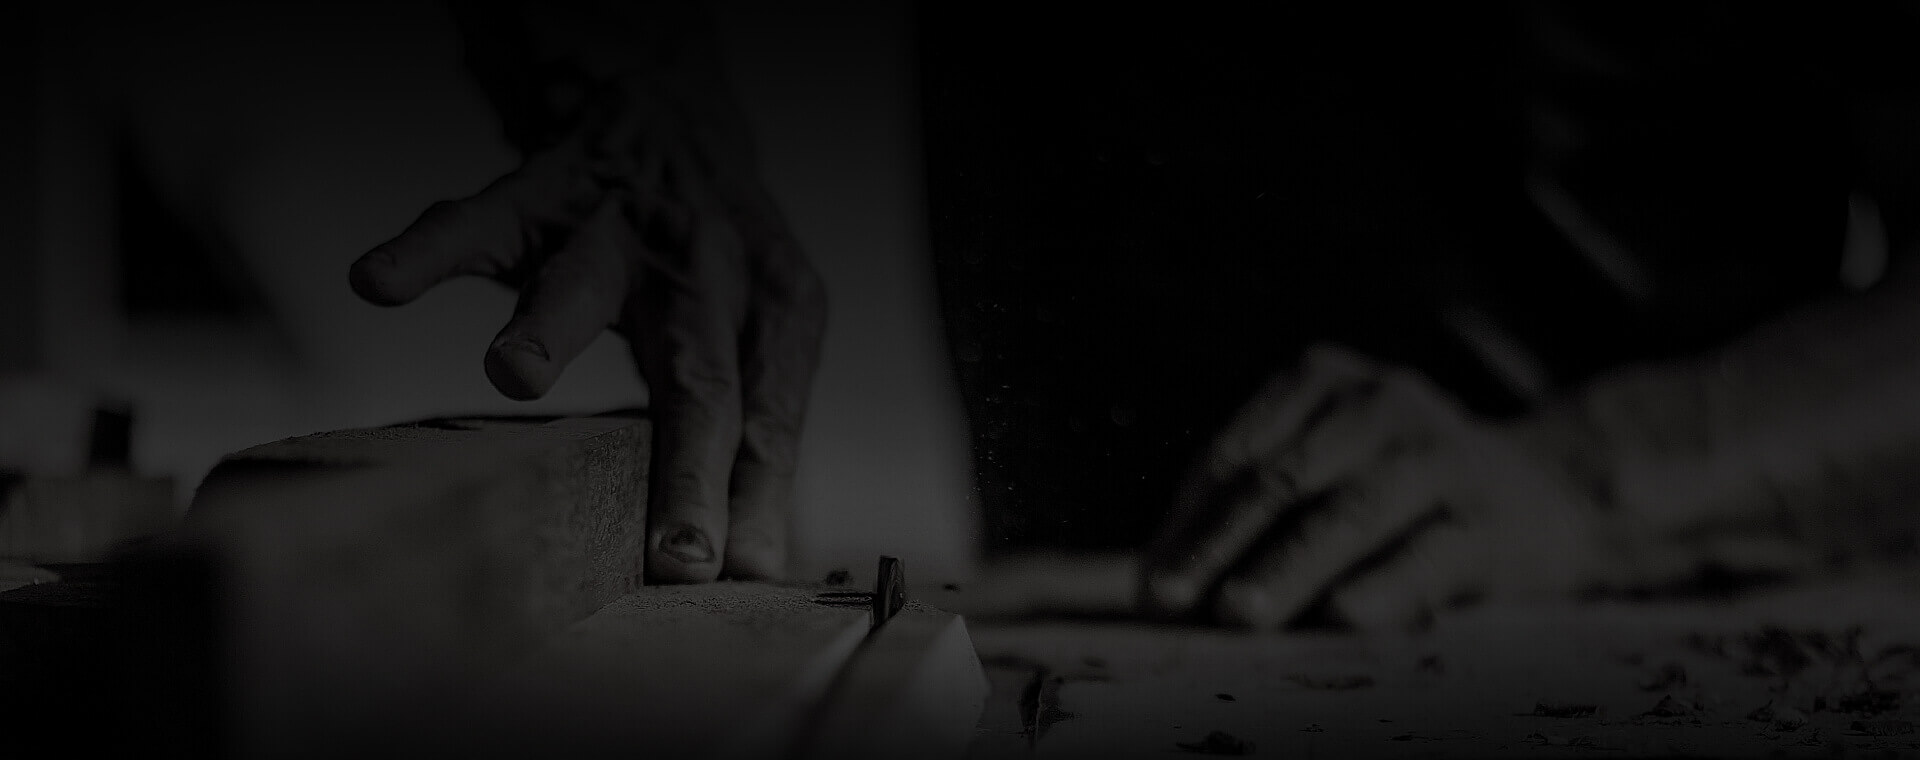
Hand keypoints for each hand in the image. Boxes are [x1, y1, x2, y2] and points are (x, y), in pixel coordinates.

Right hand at [347, 85, 825, 584]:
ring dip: (548, 329)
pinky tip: (376, 281)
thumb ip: (751, 434)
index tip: (739, 574)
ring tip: (510, 375)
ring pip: (585, 281)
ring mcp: (622, 225)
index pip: (766, 418)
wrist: (671, 108)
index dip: (756, 494)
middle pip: (701, 375)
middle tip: (680, 552)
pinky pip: (476, 221)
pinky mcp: (540, 190)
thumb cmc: (714, 257)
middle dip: (690, 467)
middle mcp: (708, 263)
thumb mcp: (759, 327)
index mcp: (777, 305)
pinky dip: (426, 251)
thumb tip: (751, 568)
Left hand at [1137, 345, 1802, 632]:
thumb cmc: (1401, 495)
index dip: (1188, 520)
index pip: (1238, 453)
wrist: (1548, 494)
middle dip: (1220, 544)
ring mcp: (1439, 453)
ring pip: (1349, 513)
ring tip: (1239, 612)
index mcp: (1324, 383)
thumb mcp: (1329, 473)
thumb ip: (1255, 513)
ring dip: (1288, 566)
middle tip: (1172, 598)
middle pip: (1283, 478)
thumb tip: (1155, 583)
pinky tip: (1344, 615)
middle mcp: (1379, 403)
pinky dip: (1383, 586)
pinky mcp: (1489, 516)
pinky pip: (1426, 555)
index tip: (1147, 582)